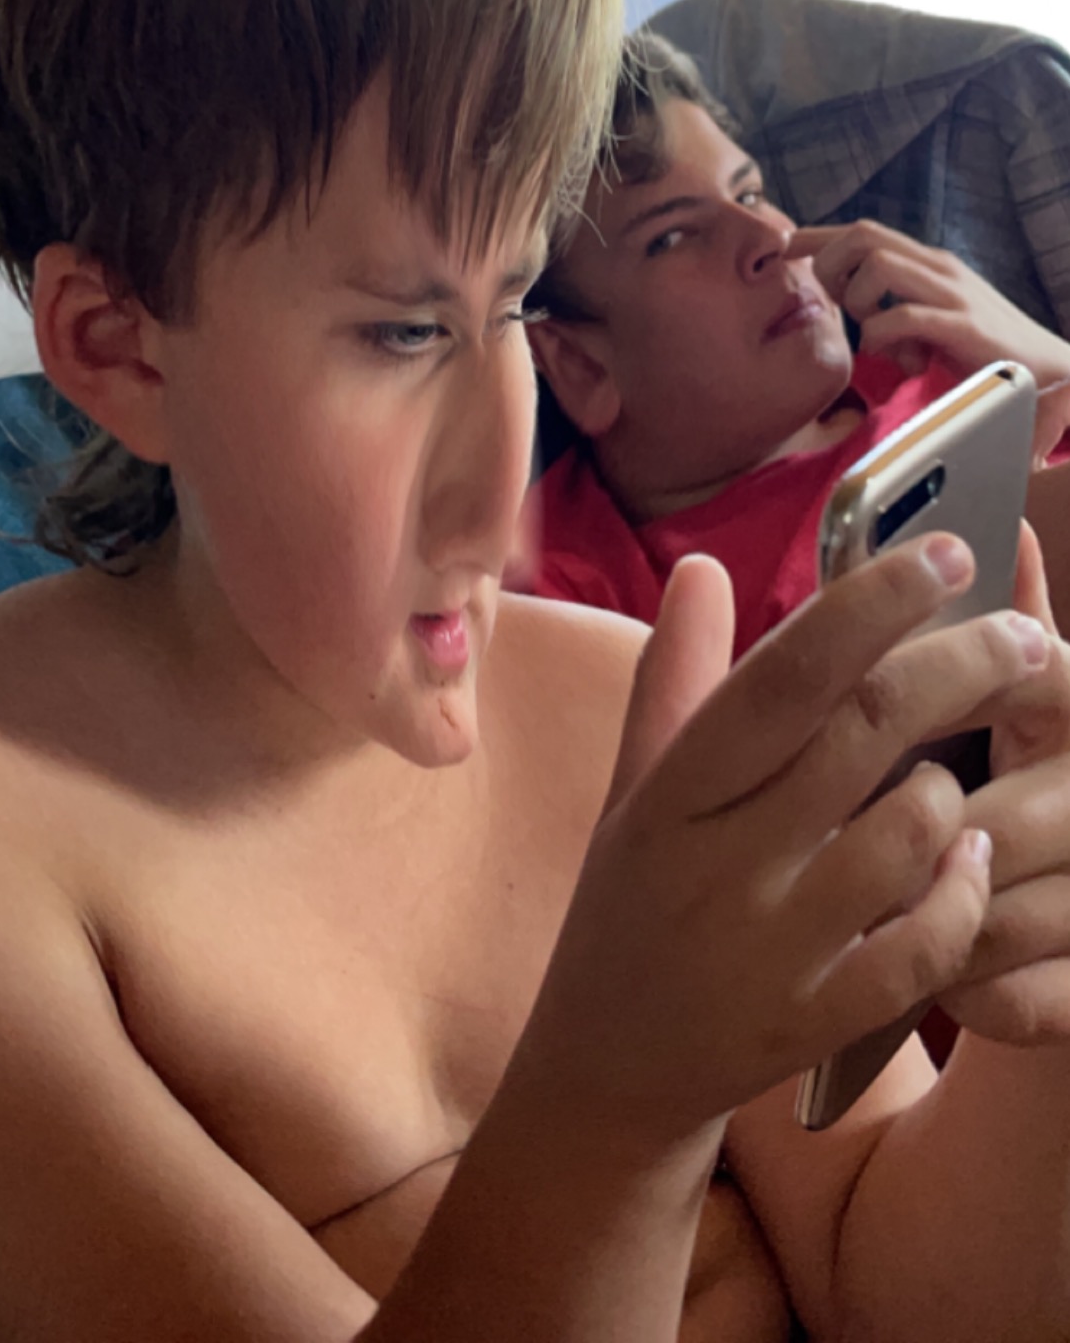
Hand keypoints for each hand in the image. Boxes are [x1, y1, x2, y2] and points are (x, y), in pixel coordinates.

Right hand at [522, 538, 1051, 1152]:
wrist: (604, 1075)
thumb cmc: (631, 909)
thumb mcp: (633, 792)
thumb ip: (674, 676)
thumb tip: (703, 566)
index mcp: (672, 790)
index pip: (785, 676)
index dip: (871, 607)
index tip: (947, 555)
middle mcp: (719, 863)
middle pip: (867, 735)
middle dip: (964, 668)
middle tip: (1027, 637)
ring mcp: (770, 950)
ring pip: (912, 834)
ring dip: (956, 790)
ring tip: (953, 780)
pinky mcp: (816, 1022)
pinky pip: (925, 946)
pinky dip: (962, 894)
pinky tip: (965, 862)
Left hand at [788, 221, 1069, 405]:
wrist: (1055, 372)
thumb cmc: (986, 349)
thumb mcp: (933, 318)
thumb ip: (896, 305)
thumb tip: (846, 311)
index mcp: (929, 262)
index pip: (862, 231)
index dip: (817, 237)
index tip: (784, 252)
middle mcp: (939, 267)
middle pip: (862, 235)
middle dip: (830, 267)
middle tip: (836, 310)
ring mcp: (954, 293)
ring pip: (877, 266)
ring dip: (859, 303)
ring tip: (875, 336)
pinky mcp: (965, 327)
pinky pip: (903, 316)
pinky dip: (884, 338)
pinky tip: (900, 361)